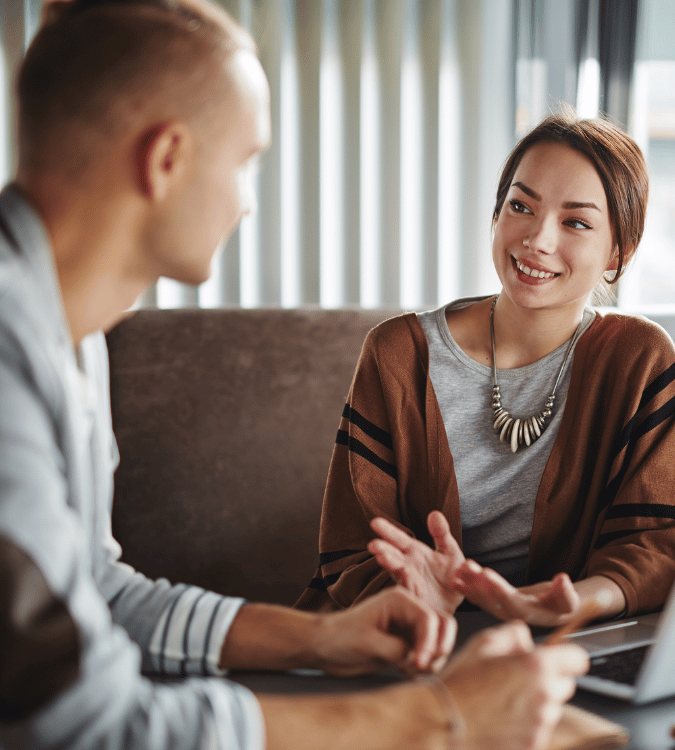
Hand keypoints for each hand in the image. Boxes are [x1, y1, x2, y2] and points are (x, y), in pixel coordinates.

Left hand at [313, 586, 455, 676]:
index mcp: (399, 600)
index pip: (429, 618)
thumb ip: (397, 650)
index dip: (429, 643)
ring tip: (412, 671)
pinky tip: (407, 672)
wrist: (325, 647)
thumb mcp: (368, 643)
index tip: (418, 665)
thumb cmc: (341, 638)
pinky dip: (425, 666)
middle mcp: (409, 610)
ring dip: (434, 659)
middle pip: (443, 625)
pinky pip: (429, 654)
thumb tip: (417, 659)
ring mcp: (409, 627)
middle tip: (422, 668)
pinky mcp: (407, 643)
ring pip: (440, 641)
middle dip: (439, 648)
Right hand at [368, 512, 464, 613]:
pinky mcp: (416, 599)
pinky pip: (410, 590)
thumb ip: (442, 534)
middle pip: (393, 554)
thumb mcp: (450, 552)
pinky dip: (405, 584)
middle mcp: (408, 566)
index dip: (388, 531)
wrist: (458, 604)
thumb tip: (434, 513)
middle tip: (373, 545)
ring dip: (389, 565)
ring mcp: (410, 582)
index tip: (375, 522)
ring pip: (397, 572)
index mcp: (415, 552)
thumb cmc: (451, 576)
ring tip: (381, 557)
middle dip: (382, 549)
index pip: (399, 539)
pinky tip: (402, 576)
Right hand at [442, 621, 589, 749]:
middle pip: (566, 684)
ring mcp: (541, 725)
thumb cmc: (460, 683)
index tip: (557, 657)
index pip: (577, 659)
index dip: (566, 655)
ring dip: (538, 702)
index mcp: (535, 666)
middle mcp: (544, 696)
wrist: (443, 723)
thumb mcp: (483, 643)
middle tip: (520, 677)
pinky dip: (528, 723)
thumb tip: (527, 639)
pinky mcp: (533, 745)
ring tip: (505, 699)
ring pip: (553, 708)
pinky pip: (540, 729)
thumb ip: (513, 634)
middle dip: (549, 679)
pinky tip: (503, 717)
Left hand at [451, 560, 581, 626]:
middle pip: (492, 600)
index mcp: (528, 614)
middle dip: (478, 583)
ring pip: (482, 597)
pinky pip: (479, 597)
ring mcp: (501, 610)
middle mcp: (511, 614)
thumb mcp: (569, 599)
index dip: (498, 588)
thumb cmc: (562, 604)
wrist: (554, 610)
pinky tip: (454, 579)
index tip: (486, 574)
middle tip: (468, 568)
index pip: (511, 602)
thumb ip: (566, 592)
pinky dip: (467, 587)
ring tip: (459, 569)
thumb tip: (563, 579)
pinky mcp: (495, 604)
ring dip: (470, 583)